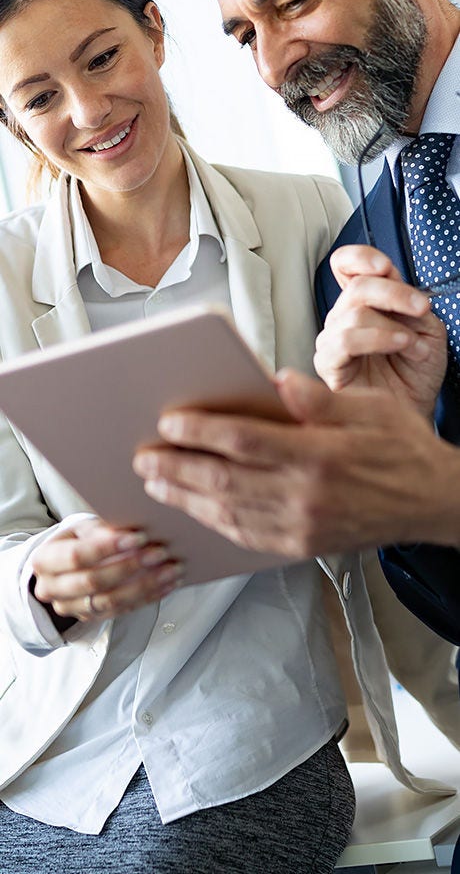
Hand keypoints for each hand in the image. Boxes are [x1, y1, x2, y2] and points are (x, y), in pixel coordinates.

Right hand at [32, 517, 183, 622]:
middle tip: (160, 553)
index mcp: (45, 560)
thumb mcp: (84, 528)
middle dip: (130, 567)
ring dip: (145, 586)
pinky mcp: (90, 619)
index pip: (77, 556)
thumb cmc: (79, 539)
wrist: (65, 565)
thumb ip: (102, 530)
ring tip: (171, 570)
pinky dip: (147, 597)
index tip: (139, 537)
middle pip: (94, 582)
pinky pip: (122, 612)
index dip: (108, 548)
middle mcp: (52, 589)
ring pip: (110, 602)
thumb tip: (132, 530)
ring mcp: (71, 608)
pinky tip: (167, 584)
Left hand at [132, 372, 458, 556]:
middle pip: (224, 481)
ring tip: (155, 485)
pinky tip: (195, 511)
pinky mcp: (302, 545)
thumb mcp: (369, 407)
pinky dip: (214, 524)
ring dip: (186, 499)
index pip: (244, 441)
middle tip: (144, 458)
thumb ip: (317, 399)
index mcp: (320, 454)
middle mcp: (307, 495)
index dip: (201, 431)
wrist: (433, 501)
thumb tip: (276, 382)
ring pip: (228, 513)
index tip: (169, 422)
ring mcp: (303, 526)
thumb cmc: (401, 448)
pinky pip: (247, 537)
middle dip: (176, 469)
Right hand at [314, 245, 446, 417]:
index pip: (345, 264)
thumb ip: (407, 299)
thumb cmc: (417, 370)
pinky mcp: (328, 365)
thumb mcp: (425, 326)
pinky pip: (344, 341)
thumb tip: (391, 277)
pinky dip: (377, 339)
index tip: (385, 267)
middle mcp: (343, 317)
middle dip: (394, 293)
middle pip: (356, 286)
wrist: (417, 409)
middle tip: (420, 308)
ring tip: (415, 344)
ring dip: (392, 325)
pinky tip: (400, 346)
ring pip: (353, 313)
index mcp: (364, 301)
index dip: (360, 258)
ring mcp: (333, 340)